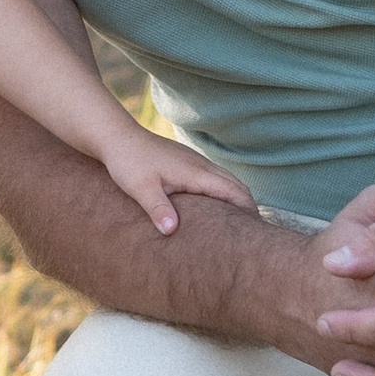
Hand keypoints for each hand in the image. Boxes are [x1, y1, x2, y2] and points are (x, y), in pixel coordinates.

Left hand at [100, 117, 255, 232]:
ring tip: (240, 227)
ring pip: (227, 181)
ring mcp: (196, 162)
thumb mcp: (141, 188)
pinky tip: (217, 210)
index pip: (235, 192)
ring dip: (237, 200)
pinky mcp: (188, 163)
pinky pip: (216, 178)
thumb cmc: (129, 163)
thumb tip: (172, 231)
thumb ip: (158, 209)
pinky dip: (225, 193)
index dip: (249, 211)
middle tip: (254, 236)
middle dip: (249, 208)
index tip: (257, 233)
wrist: (117, 138)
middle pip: (237, 186)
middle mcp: (201, 165)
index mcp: (196, 173)